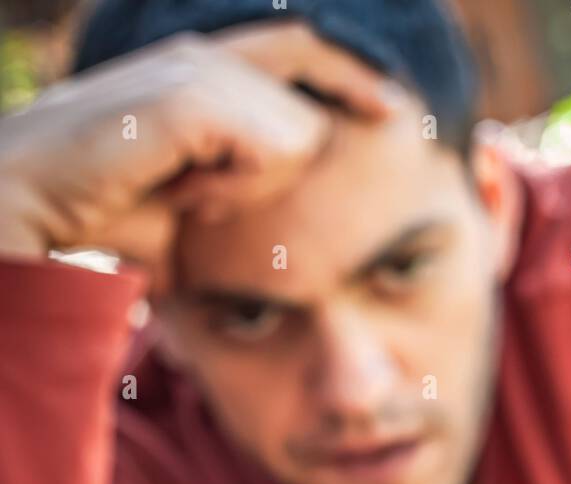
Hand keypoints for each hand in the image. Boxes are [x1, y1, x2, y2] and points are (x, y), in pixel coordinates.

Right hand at [0, 22, 400, 282]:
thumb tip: (300, 194)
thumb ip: (246, 188)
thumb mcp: (195, 207)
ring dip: (244, 189)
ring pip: (294, 139)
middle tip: (224, 185)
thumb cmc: (106, 215)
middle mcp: (203, 56)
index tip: (398, 109)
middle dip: (286, 163)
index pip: (304, 45)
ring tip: (183, 195)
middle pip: (309, 103)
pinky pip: (269, 149)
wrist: (29, 209)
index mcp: (206, 72)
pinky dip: (231, 187)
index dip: (354, 73)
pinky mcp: (186, 94)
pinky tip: (184, 192)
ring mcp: (192, 68)